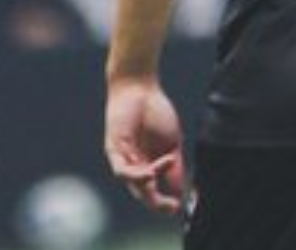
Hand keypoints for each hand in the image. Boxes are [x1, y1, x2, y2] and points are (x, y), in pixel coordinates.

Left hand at [105, 77, 186, 214]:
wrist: (141, 88)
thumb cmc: (156, 112)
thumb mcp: (172, 144)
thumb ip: (175, 168)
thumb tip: (182, 190)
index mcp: (148, 165)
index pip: (155, 191)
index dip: (165, 202)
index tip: (179, 208)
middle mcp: (134, 166)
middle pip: (144, 193)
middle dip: (158, 204)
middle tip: (172, 208)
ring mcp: (123, 159)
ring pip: (134, 185)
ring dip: (150, 188)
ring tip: (167, 178)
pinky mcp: (114, 150)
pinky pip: (122, 171)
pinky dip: (137, 176)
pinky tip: (151, 173)